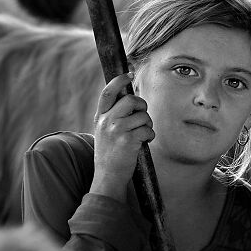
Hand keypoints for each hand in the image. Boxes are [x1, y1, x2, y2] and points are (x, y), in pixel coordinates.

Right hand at [89, 73, 153, 202]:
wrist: (108, 176)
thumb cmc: (110, 153)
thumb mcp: (104, 131)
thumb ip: (113, 115)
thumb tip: (130, 99)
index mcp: (100, 117)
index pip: (108, 92)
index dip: (119, 80)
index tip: (129, 75)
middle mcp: (107, 121)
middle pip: (131, 100)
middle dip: (142, 106)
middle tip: (143, 117)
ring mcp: (117, 130)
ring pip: (143, 116)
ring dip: (148, 124)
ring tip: (142, 135)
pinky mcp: (128, 140)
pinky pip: (148, 130)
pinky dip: (150, 136)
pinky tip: (143, 143)